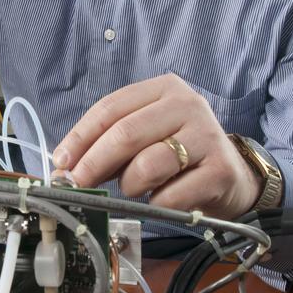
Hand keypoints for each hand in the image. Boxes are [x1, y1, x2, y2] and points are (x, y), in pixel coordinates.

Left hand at [52, 74, 259, 219]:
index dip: (80, 137)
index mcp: (163, 88)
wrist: (232, 177)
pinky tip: (162, 199)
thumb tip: (66, 166)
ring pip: (147, 164)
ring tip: (135, 188)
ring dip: (130, 185)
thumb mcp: (144, 137)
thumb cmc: (177, 155)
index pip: (110, 108)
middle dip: (93, 163)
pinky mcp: (220, 170)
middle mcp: (187, 105)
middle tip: (77, 183)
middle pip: (126, 133)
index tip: (60, 161)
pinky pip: (171, 195)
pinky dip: (157, 203)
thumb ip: (107, 144)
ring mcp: (207, 135)